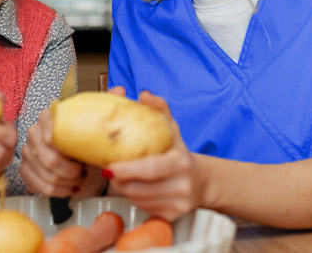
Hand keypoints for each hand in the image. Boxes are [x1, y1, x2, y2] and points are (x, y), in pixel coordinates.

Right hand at [20, 108, 106, 197]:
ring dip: (66, 182)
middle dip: (70, 172)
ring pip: (44, 173)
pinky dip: (56, 190)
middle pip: (48, 158)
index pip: (51, 133)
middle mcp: (35, 131)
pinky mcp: (25, 169)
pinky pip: (36, 184)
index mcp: (49, 116)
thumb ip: (108, 108)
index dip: (66, 151)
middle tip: (84, 173)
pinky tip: (68, 187)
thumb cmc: (90, 145)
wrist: (85, 163)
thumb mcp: (100, 128)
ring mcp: (28, 150)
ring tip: (78, 179)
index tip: (79, 160)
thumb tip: (119, 90)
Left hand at [105, 88, 204, 220]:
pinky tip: (135, 188)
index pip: (149, 169)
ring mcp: (178, 205)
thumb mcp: (172, 129)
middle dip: (119, 179)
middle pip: (138, 188)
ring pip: (137, 199)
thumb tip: (144, 95)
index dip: (127, 169)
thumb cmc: (180, 154)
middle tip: (111, 169)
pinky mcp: (171, 217)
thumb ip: (159, 109)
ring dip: (125, 189)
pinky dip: (134, 199)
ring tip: (123, 176)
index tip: (109, 166)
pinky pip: (143, 209)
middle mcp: (182, 186)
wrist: (202, 182)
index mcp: (181, 163)